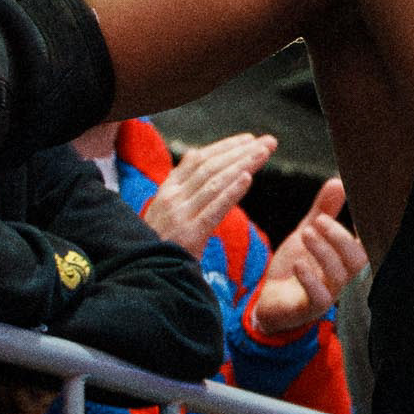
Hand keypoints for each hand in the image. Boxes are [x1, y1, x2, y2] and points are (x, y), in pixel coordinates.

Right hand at [143, 130, 272, 253]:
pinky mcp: (189, 235)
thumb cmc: (160, 243)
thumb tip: (195, 154)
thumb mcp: (164, 209)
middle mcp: (172, 197)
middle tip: (269, 142)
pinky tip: (248, 178)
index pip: (199, 159)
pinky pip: (214, 210)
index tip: (249, 139)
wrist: (144, 274)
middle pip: (211, 167)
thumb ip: (181, 185)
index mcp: (168, 189)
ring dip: (243, 164)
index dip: (225, 147)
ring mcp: (180, 215)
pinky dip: (231, 192)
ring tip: (264, 153)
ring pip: (215, 182)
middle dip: (242, 152)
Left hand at [245, 176, 363, 341]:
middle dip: (339, 237)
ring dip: (323, 251)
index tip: (363, 207)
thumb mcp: (307, 233)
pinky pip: (319, 297)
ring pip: (338, 275)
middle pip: (357, 259)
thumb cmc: (294, 268)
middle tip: (318, 220)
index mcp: (344, 258)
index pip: (368, 244)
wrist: (269, 300)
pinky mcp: (309, 308)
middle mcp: (340, 277)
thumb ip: (323, 210)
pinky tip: (299, 264)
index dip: (370, 229)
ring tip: (305, 233)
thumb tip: (339, 181)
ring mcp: (327, 294)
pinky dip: (310, 279)